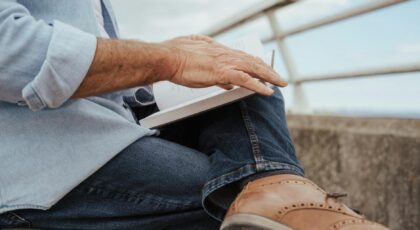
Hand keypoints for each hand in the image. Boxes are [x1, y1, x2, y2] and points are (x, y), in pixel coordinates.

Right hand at [161, 35, 286, 95]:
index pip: (244, 57)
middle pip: (253, 61)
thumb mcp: (197, 59)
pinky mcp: (222, 72)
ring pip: (254, 68)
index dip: (256, 63)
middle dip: (268, 70)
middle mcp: (225, 55)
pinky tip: (268, 91)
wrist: (168, 58)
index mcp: (219, 51)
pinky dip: (258, 85)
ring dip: (269, 76)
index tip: (265, 69)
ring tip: (280, 83)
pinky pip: (245, 80)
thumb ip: (212, 68)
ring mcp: (225, 63)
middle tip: (279, 78)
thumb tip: (225, 82)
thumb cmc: (177, 57)